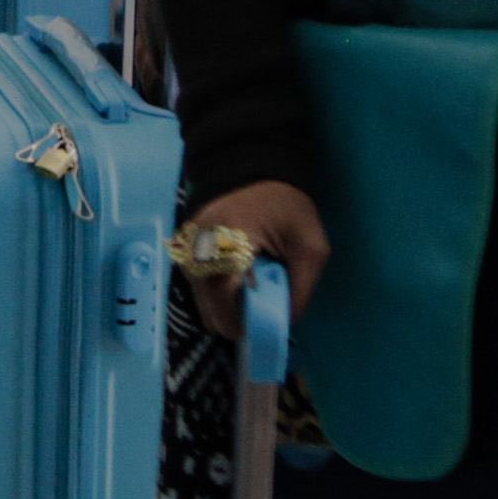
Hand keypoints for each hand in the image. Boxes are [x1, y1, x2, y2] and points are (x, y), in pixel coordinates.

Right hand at [179, 181, 328, 337]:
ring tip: (253, 294)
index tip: (265, 332)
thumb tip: (283, 325)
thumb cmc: (286, 205)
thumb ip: (300, 290)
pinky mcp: (187, 251)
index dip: (246, 325)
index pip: (225, 303)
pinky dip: (220, 295)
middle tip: (262, 313)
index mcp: (227, 244)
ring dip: (228, 308)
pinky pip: (200, 289)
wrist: (254, 166)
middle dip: (237, 320)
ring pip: (203, 304)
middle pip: (210, 311)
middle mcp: (198, 250)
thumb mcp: (310, 246)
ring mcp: (188, 251)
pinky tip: (240, 282)